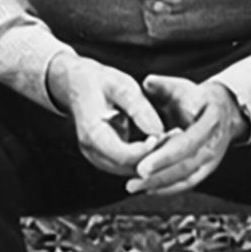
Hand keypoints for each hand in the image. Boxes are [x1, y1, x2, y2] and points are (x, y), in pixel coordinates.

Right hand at [50, 57, 158, 179]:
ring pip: (129, 170)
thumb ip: (138, 107)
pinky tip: (159, 143)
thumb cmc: (97, 81)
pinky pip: (127, 165)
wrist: (75, 83)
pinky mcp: (104, 157)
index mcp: (91, 132)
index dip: (147, 150)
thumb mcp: (120, 85)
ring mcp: (96, 156)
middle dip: (154, 157)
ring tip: (170, 139)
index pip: (122, 155)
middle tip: (175, 138)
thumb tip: (158, 131)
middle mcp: (91, 150)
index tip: (165, 135)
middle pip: (128, 167)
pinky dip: (144, 157)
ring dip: (151, 159)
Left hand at [127, 75, 243, 195]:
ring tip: (134, 187)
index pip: (186, 144)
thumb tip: (148, 81)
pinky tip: (147, 189)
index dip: (164, 156)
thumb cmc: (197, 98)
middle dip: (158, 176)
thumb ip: (164, 85)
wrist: (223, 111)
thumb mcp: (182, 87)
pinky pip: (187, 183)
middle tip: (133, 181)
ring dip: (159, 185)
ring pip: (185, 178)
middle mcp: (212, 146)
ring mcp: (210, 160)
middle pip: (185, 166)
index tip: (142, 165)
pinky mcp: (204, 169)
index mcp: (209, 123)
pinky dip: (168, 188)